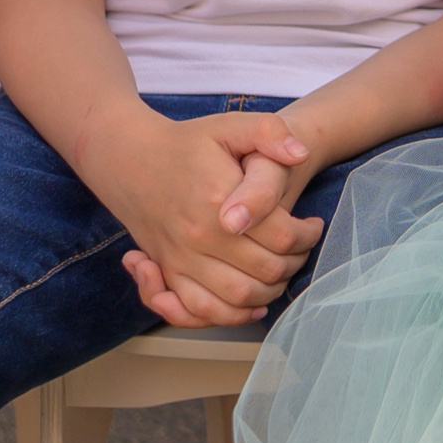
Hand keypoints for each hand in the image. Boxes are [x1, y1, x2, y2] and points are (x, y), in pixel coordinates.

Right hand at [83, 107, 324, 326]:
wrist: (129, 159)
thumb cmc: (186, 144)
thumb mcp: (229, 126)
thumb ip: (269, 133)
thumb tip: (301, 153)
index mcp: (220, 200)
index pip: (283, 236)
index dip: (308, 235)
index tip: (313, 225)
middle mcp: (200, 236)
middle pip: (265, 271)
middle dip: (294, 263)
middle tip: (302, 249)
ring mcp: (180, 258)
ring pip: (238, 296)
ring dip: (270, 292)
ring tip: (282, 272)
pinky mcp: (167, 271)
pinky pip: (198, 310)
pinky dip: (228, 316)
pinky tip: (251, 305)